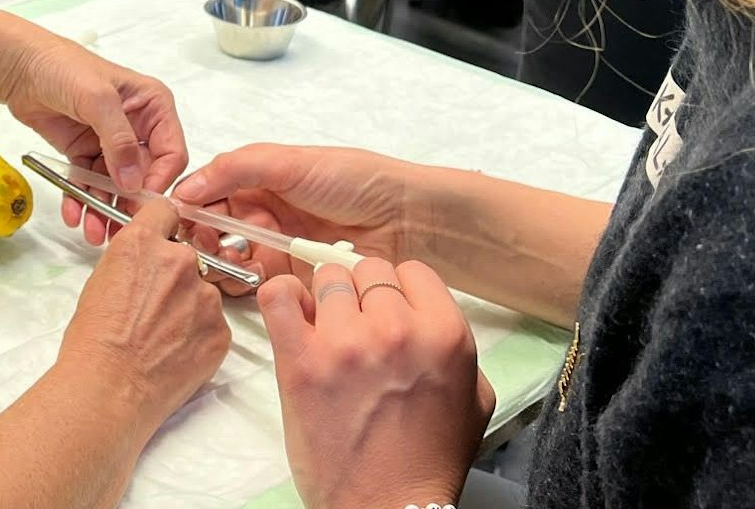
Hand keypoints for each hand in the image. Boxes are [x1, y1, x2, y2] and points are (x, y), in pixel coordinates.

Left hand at [0, 16, 188, 242]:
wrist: (18, 67)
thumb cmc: (62, 67)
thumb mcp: (97, 98)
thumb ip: (119, 139)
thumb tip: (133, 181)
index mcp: (153, 106)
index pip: (171, 151)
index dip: (160, 179)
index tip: (143, 202)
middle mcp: (137, 126)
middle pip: (143, 175)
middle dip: (130, 203)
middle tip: (119, 230)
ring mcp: (110, 141)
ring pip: (115, 185)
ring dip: (105, 209)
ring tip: (93, 233)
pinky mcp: (85, 152)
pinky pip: (88, 182)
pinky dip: (82, 200)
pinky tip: (74, 215)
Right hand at [56, 199, 230, 427]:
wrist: (108, 390)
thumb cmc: (93, 343)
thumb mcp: (100, 282)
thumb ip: (131, 262)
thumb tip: (145, 267)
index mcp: (143, 244)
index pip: (165, 210)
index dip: (162, 226)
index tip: (162, 238)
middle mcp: (180, 262)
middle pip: (187, 255)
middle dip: (174, 275)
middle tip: (153, 306)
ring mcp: (206, 298)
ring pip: (202, 292)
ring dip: (189, 307)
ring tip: (161, 337)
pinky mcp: (221, 332)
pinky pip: (213, 324)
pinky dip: (198, 336)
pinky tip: (174, 353)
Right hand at [173, 144, 417, 294]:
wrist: (408, 218)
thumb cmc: (356, 181)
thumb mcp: (291, 163)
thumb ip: (236, 170)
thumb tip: (186, 188)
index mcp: (262, 180)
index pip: (212, 194)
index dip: (195, 208)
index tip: (186, 221)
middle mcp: (268, 213)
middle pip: (218, 232)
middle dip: (208, 240)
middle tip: (210, 246)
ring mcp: (282, 247)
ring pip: (237, 261)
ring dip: (229, 263)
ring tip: (236, 262)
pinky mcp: (299, 279)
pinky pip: (266, 285)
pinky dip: (257, 283)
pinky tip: (261, 277)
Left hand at [261, 259, 492, 508]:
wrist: (387, 507)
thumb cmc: (429, 461)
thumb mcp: (474, 398)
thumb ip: (456, 346)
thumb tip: (424, 314)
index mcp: (445, 334)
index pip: (412, 271)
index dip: (399, 290)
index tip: (389, 310)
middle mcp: (397, 329)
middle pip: (368, 270)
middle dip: (363, 294)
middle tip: (359, 327)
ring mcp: (346, 342)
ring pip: (327, 278)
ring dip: (326, 301)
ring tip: (329, 334)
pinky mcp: (301, 360)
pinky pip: (279, 296)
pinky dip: (284, 297)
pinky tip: (295, 315)